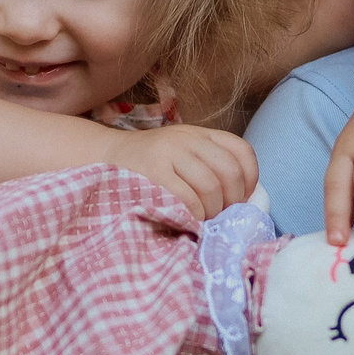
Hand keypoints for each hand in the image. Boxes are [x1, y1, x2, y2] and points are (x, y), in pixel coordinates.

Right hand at [106, 124, 257, 219]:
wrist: (104, 156)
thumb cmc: (148, 165)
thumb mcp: (182, 154)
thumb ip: (209, 167)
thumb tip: (244, 201)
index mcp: (200, 134)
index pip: (241, 151)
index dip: (249, 180)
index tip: (240, 199)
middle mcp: (187, 139)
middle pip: (230, 171)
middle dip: (232, 201)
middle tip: (221, 216)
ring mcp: (169, 153)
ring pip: (211, 186)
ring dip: (212, 211)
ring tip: (203, 220)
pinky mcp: (153, 172)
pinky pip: (188, 198)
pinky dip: (194, 215)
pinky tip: (188, 220)